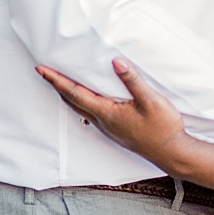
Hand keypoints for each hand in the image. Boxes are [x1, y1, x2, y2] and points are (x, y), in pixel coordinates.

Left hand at [36, 58, 191, 171]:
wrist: (172, 153)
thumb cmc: (163, 127)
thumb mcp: (151, 100)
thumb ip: (132, 80)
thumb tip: (115, 61)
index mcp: (106, 113)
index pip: (75, 93)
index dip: (57, 80)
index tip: (41, 69)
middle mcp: (103, 121)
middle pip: (72, 101)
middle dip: (57, 86)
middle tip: (45, 72)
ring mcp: (108, 127)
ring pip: (80, 108)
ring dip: (68, 94)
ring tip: (61, 82)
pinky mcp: (116, 129)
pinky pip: (91, 112)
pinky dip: (81, 101)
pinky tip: (87, 97)